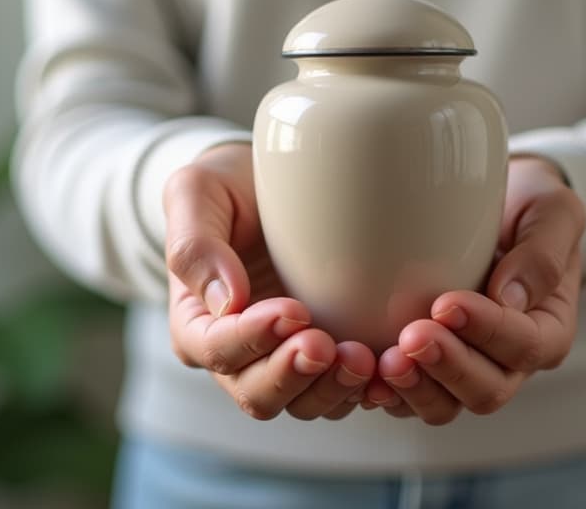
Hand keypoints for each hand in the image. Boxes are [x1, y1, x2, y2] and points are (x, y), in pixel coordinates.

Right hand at [165, 143, 375, 420]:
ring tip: (364, 356)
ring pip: (306, 402)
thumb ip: (195, 244)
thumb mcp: (196, 193)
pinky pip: (347, 392)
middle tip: (326, 344)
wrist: (275, 184)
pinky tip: (390, 365)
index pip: (217, 349)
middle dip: (293, 375)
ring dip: (334, 388)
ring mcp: (287, 361)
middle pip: (259, 392)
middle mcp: (240, 355)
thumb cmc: (228, 186)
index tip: (292, 310)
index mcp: (197, 324)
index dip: (251, 338)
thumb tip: (225, 302)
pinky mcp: (331, 359)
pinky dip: (368, 388)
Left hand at [367, 156, 584, 424]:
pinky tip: (363, 373)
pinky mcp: (422, 369)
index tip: (448, 303)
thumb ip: (543, 251)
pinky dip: (383, 391)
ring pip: (444, 405)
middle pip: (486, 390)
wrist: (488, 206)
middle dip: (447, 366)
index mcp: (546, 329)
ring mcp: (463, 371)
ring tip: (386, 360)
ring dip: (414, 388)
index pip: (525, 345)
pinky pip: (404, 398)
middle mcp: (507, 362)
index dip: (487, 331)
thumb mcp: (553, 211)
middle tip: (413, 334)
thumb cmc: (526, 208)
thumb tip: (510, 297)